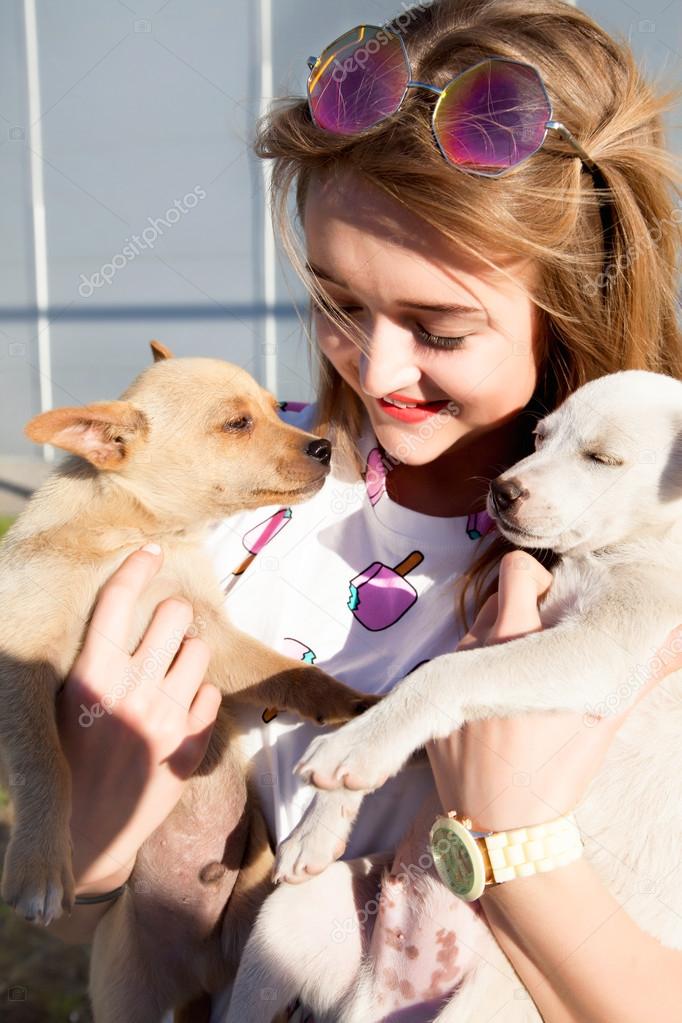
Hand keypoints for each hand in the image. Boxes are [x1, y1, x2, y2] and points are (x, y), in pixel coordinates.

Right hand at [56, 545, 221, 893]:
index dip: (135, 566)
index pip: (117, 601)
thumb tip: (114, 621)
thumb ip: (91, 664)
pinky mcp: (190, 746)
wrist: (85, 840)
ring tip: (167, 675)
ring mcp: (165, 718)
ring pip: (199, 649)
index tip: (149, 550)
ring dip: (186, 654)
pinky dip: (198, 697)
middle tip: (161, 630)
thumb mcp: (63, 709)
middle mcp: (130, 692)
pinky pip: (211, 694)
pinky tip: (177, 711)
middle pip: (174, 614)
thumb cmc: (64, 766)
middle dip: (170, 616)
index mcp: (87, 678)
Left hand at [427, 550, 681, 831]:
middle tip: (544, 649)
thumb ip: (641, 668)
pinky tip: (496, 714)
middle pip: (494, 598)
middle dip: (521, 613)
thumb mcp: (602, 718)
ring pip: (473, 633)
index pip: (515, 568)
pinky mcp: (432, 703)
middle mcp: (471, 650)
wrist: (501, 832)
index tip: (553, 605)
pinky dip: (475, 678)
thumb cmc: (555, 772)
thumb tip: (677, 635)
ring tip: (522, 687)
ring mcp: (446, 676)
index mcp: (513, 641)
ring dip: (497, 644)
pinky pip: (455, 669)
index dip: (537, 579)